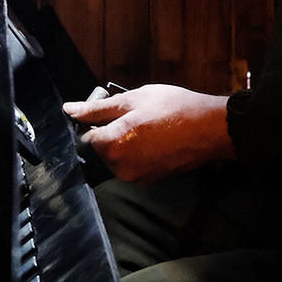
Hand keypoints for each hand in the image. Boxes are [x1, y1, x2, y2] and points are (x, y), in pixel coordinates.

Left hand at [62, 84, 234, 185]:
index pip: (85, 138)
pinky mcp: (151, 181)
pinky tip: (154, 139)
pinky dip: (137, 154)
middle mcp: (120, 168)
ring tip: (145, 126)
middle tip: (132, 116)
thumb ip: (97, 109)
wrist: (212, 128)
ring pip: (117, 159)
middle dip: (109, 134)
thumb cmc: (173, 108)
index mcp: (112, 146)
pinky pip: (133, 166)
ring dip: (123, 144)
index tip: (111, 112)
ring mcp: (136, 178)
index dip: (94, 123)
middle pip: (100, 151)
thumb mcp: (133, 99)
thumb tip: (69, 110)